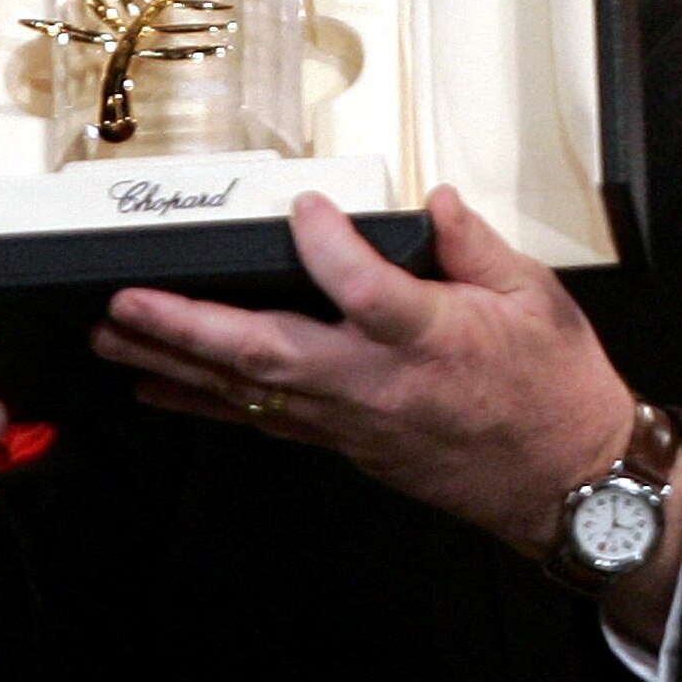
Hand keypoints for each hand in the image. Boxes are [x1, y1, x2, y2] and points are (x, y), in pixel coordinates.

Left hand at [92, 187, 642, 561]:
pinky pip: (264, 421)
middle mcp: (382, 385)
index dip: (330, 247)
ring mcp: (355, 421)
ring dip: (176, 365)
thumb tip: (433, 199)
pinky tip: (159, 387)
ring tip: (114, 337)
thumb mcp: (535, 297)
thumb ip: (473, 243)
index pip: (368, 293)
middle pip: (271, 355)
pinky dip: (206, 402)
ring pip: (251, 394)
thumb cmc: (555, 391)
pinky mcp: (346, 443)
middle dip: (190, 328)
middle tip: (128, 301)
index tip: (307, 205)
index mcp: (435, 341)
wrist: (568, 482)